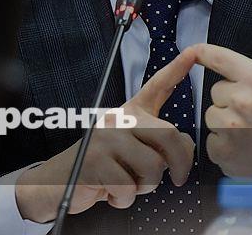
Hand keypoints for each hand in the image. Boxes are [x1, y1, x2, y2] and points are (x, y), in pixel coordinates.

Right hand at [15, 51, 195, 222]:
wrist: (58, 182)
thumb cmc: (103, 167)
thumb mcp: (132, 150)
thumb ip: (158, 144)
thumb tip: (185, 148)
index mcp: (130, 113)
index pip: (156, 87)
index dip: (176, 69)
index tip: (192, 52)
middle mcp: (120, 119)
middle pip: (169, 135)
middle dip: (180, 163)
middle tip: (178, 179)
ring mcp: (106, 137)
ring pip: (153, 166)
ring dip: (146, 187)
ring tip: (129, 185)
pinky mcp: (95, 160)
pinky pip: (129, 187)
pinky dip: (124, 199)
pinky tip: (110, 193)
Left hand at [182, 0, 251, 205]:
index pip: (217, 57)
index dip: (202, 52)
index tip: (194, 52)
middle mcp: (242, 102)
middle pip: (216, 91)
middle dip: (230, 97)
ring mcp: (232, 130)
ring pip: (211, 115)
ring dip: (225, 120)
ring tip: (251, 128)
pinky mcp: (226, 153)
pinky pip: (211, 140)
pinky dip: (224, 144)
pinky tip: (246, 146)